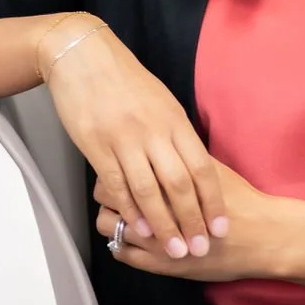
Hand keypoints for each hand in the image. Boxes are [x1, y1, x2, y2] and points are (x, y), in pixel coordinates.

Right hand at [40, 18, 227, 257]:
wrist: (82, 56)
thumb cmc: (125, 80)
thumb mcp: (162, 102)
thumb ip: (176, 134)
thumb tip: (194, 163)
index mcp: (174, 121)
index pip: (201, 168)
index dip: (213, 201)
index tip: (221, 227)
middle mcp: (154, 132)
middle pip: (179, 184)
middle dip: (193, 221)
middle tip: (201, 249)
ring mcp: (125, 140)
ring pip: (149, 190)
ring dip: (164, 224)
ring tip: (175, 249)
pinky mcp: (97, 146)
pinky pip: (117, 184)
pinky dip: (129, 209)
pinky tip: (138, 229)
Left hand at [95, 158, 285, 281]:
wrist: (262, 236)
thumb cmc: (241, 201)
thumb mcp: (209, 168)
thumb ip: (180, 158)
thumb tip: (159, 145)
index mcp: (163, 177)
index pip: (117, 168)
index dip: (114, 168)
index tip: (121, 169)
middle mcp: (153, 206)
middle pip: (105, 195)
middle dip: (107, 194)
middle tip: (117, 192)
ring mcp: (152, 237)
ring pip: (108, 225)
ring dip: (111, 220)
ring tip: (124, 217)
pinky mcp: (158, 263)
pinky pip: (121, 252)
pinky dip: (120, 244)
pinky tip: (131, 238)